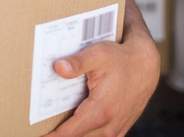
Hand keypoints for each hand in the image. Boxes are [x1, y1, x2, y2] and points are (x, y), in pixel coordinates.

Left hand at [49, 0, 159, 136]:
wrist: (145, 65)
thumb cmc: (121, 59)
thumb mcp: (98, 54)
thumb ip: (77, 62)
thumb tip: (59, 67)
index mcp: (101, 111)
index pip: (70, 133)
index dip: (53, 136)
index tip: (38, 135)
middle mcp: (109, 126)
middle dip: (60, 135)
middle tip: (40, 130)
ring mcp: (115, 130)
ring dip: (72, 135)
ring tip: (53, 129)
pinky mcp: (118, 128)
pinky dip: (85, 135)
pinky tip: (73, 127)